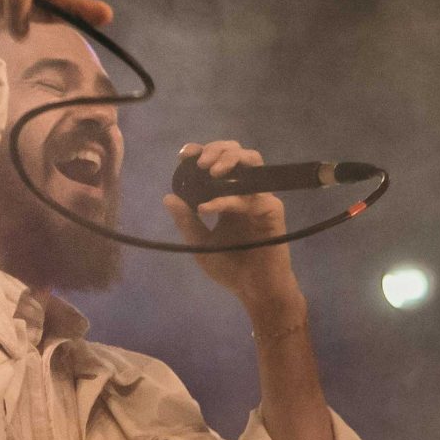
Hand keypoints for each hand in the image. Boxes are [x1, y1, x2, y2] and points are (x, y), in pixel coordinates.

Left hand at [164, 141, 303, 314]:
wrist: (254, 290)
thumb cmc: (231, 268)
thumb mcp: (200, 244)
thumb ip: (186, 221)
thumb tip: (168, 197)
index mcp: (228, 195)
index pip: (217, 162)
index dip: (202, 151)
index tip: (184, 154)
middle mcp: (245, 192)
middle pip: (237, 152)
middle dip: (217, 149)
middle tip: (200, 163)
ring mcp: (260, 198)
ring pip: (252, 161)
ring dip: (230, 159)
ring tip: (211, 171)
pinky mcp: (272, 210)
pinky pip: (249, 197)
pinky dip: (226, 199)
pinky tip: (207, 208)